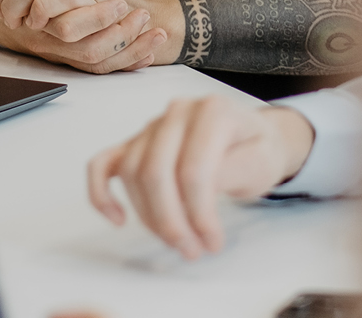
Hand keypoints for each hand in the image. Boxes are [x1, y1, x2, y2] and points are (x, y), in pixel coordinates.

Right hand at [86, 95, 316, 258]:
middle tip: (191, 250)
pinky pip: (102, 164)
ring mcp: (153, 127)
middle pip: (156, 172)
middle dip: (171, 221)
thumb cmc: (256, 151)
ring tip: (176, 241)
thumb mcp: (260, 162)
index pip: (193, 169)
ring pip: (132, 174)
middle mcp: (178, 112)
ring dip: (149, 217)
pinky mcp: (135, 143)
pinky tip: (117, 219)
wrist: (253, 139)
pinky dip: (101, 193)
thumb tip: (201, 190)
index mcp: (212, 111)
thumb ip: (231, 171)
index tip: (211, 243)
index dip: (199, 213)